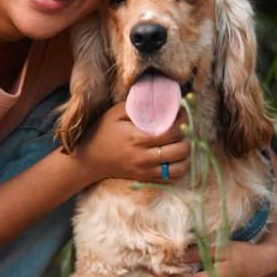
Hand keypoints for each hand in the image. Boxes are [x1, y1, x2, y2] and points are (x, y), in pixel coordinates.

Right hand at [73, 101, 190, 183]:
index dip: (183, 121)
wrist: (89, 159)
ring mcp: (145, 170)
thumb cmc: (102, 132)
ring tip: (182, 142)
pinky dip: (179, 167)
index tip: (182, 113)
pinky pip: (171, 177)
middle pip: (180, 150)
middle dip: (188, 137)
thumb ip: (137, 106)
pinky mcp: (145, 178)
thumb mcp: (114, 113)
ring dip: (186, 154)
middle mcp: (143, 157)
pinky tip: (175, 156)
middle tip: (184, 127)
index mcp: (137, 138)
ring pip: (179, 167)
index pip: (172, 132)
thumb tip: (159, 99)